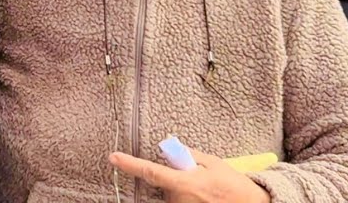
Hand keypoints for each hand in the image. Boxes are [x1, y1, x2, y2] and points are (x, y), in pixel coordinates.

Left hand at [110, 149, 269, 202]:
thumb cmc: (233, 185)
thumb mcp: (213, 163)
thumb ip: (190, 156)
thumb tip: (172, 150)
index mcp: (185, 183)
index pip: (151, 172)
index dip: (130, 164)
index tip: (113, 158)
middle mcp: (180, 200)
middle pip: (164, 185)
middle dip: (176, 178)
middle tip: (199, 178)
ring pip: (172, 196)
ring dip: (182, 191)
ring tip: (205, 191)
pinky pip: (179, 202)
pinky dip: (187, 198)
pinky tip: (203, 198)